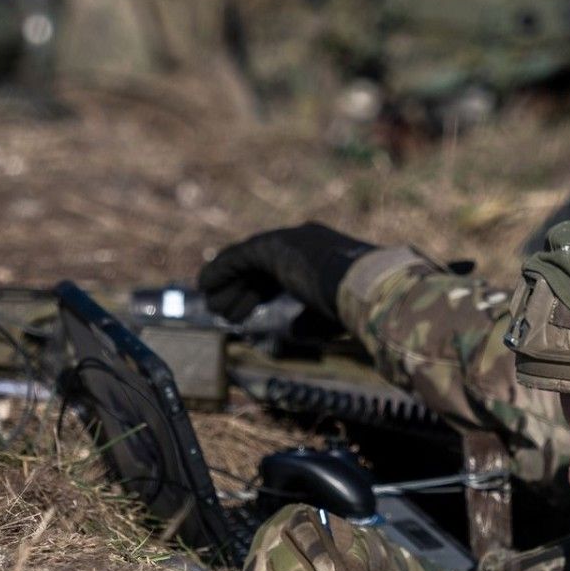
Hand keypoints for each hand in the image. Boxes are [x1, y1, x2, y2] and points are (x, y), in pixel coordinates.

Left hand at [197, 222, 374, 330]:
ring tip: (213, 308)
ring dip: (229, 285)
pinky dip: (220, 272)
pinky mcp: (272, 247)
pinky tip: (205, 286)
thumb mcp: (331, 316)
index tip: (246, 310)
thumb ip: (310, 319)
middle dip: (243, 291)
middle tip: (226, 313)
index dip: (261, 291)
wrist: (364, 289)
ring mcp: (287, 241)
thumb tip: (292, 329)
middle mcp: (303, 242)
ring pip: (247, 262)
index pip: (282, 270)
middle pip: (262, 266)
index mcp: (320, 255)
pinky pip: (237, 258)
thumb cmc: (354, 306)